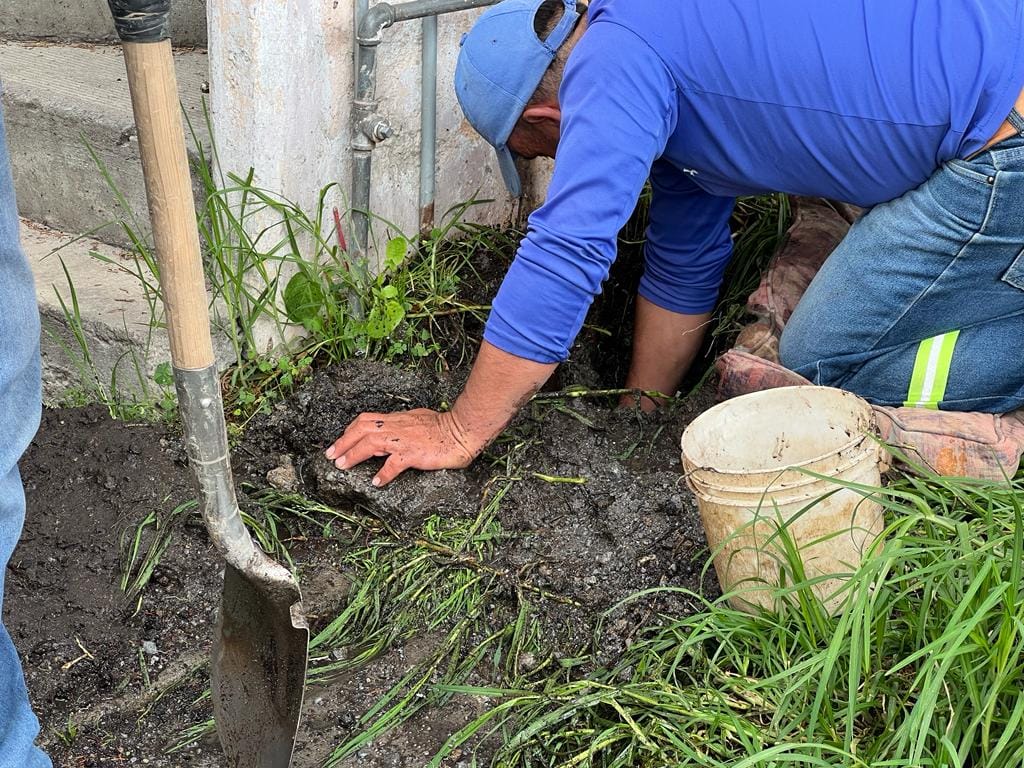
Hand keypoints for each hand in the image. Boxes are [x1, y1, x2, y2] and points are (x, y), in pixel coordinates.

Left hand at [324, 409, 481, 486]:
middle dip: (343, 442)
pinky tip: (377, 482)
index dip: (349, 431)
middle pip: (362, 429)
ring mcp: (404, 440)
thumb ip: (402, 426)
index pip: (366, 420)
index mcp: (397, 419)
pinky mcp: (414, 454)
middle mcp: (396, 427)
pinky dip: (383, 473)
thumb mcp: (418, 420)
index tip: (338, 443)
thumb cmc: (445, 427)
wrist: (462, 431)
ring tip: (342, 465)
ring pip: (371, 443)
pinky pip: (393, 464)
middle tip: (330, 456)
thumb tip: (391, 433)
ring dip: (354, 454)